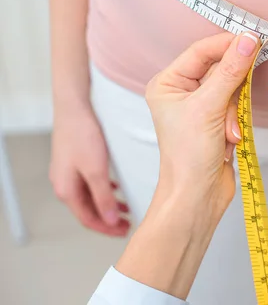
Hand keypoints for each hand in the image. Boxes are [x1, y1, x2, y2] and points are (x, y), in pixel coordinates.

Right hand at [50, 108, 129, 235]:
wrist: (74, 108)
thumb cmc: (83, 136)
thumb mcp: (97, 171)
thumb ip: (104, 198)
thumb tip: (111, 221)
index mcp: (67, 191)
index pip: (88, 219)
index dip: (108, 229)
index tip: (125, 232)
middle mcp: (65, 185)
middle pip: (89, 210)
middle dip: (109, 220)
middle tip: (129, 225)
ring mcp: (69, 174)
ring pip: (91, 197)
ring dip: (108, 206)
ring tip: (127, 210)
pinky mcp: (76, 163)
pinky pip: (91, 184)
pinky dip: (105, 192)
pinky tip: (116, 190)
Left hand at [116, 31, 258, 297]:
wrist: (197, 197)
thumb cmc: (188, 157)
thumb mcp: (208, 108)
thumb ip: (230, 71)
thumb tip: (248, 40)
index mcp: (168, 83)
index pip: (202, 51)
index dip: (228, 44)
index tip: (255, 40)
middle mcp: (182, 91)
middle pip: (219, 68)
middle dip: (234, 87)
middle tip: (248, 88)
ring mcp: (200, 107)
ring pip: (232, 88)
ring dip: (236, 111)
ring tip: (230, 133)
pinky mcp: (217, 121)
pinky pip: (237, 106)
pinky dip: (238, 121)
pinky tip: (232, 140)